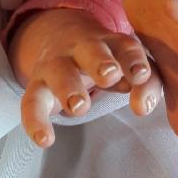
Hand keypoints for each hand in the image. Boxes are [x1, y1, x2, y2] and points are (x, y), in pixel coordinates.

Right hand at [10, 8, 161, 146]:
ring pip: (59, 71)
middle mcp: (84, 48)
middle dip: (100, 62)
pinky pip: (30, 102)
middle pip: (91, 49)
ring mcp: (57, 64)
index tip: (141, 75)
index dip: (134, 61)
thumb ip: (146, 86)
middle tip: (108, 76)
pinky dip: (34, 121)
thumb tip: (143, 107)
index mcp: (113, 43)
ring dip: (69, 87)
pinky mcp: (37, 85)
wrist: (60, 37)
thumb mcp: (130, 68)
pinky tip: (45, 140)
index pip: (127, 48)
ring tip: (79, 108)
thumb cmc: (108, 60)